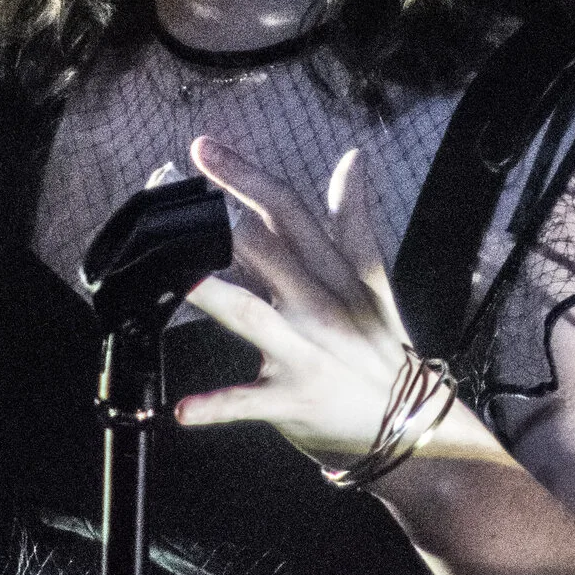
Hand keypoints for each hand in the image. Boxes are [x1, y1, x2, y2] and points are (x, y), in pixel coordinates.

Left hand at [174, 140, 435, 470]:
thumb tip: (353, 158)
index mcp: (331, 273)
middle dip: (215, 219)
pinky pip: (249, 403)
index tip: (201, 148)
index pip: (286, 211)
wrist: (411, 426)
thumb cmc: (381, 348)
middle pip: (263, 249)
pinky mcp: (293, 400)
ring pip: (251, 315)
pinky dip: (217, 407)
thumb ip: (353, 220)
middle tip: (163, 192)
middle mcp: (317, 305)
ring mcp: (305, 352)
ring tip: (174, 276)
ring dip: (211, 295)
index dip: (244, 176)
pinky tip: (182, 410)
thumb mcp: (374, 282)